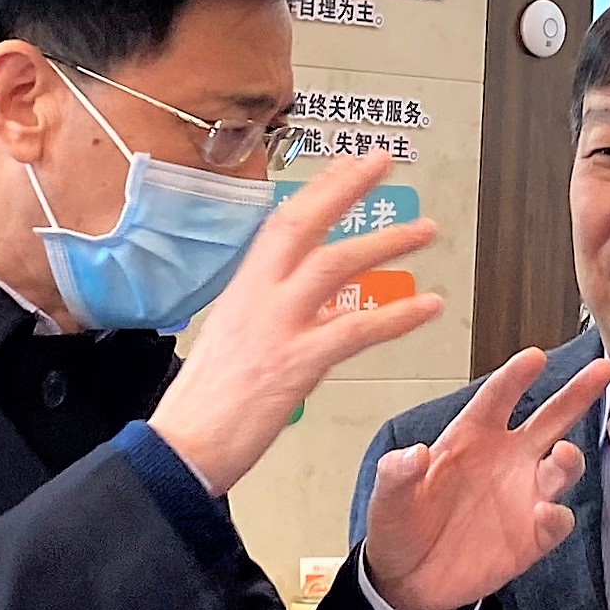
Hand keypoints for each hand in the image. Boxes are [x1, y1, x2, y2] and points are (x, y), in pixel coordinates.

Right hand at [148, 154, 441, 496]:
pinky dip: (397, 316)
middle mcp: (258, 298)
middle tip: (382, 162)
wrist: (181, 447)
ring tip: (424, 230)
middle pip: (304, 225)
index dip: (317, 190)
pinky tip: (428, 306)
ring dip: (384, 244)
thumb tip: (323, 310)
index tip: (346, 166)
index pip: (281, 224)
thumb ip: (278, 318)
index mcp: (242, 291)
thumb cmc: (205, 405)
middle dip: (345, 188)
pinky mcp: (295, 363)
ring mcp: (276, 327)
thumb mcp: (236, 342)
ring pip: (334, 266)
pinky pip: (355, 330)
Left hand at [362, 347, 609, 609]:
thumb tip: (414, 453)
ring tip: (562, 455)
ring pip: (562, 468)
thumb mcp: (387, 499)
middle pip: (550, 419)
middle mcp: (505, 460)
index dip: (516, 377)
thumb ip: (397, 474)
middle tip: (601, 369)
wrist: (408, 581)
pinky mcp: (532, 536)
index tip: (534, 358)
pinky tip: (545, 513)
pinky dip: (556, 516)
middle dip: (577, 394)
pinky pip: (556, 521)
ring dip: (568, 459)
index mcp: (470, 438)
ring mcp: (523, 496)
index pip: (498, 398)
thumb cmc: (399, 527)